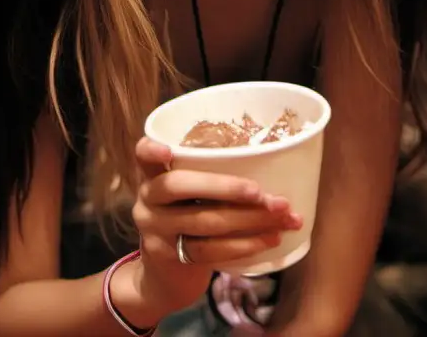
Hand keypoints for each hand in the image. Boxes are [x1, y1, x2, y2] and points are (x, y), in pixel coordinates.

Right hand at [128, 137, 302, 317]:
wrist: (165, 276)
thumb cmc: (187, 221)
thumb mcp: (185, 198)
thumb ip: (206, 181)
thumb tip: (273, 166)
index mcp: (152, 176)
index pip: (143, 156)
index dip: (151, 149)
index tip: (168, 149)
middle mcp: (148, 200)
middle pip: (179, 186)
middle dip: (225, 187)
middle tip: (261, 192)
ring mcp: (156, 231)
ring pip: (204, 221)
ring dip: (251, 219)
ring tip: (283, 216)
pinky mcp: (171, 257)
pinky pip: (212, 250)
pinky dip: (245, 244)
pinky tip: (270, 239)